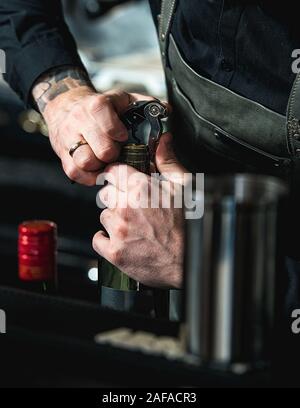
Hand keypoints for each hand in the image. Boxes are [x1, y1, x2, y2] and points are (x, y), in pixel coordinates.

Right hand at [32, 66, 154, 184]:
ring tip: (107, 162)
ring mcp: (69, 139)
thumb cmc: (100, 109)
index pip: (106, 121)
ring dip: (101, 166)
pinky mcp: (63, 156)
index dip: (117, 132)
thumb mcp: (122, 100)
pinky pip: (76, 172)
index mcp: (96, 105)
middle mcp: (79, 121)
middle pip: (101, 149)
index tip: (122, 136)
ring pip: (86, 162)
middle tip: (117, 152)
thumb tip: (166, 111)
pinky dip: (89, 176)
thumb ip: (145, 105)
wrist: (65, 108)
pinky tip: (97, 169)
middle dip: (114, 154)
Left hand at [93, 133, 186, 288]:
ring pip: (103, 215)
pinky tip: (124, 239)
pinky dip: (107, 239)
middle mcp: (126, 207)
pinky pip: (98, 239)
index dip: (118, 176)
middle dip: (116, 197)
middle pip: (105, 193)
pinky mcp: (114, 251)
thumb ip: (167, 161)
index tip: (122, 182)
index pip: (113, 171)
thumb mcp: (183, 186)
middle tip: (133, 207)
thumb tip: (163, 141)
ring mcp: (118, 230)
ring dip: (114, 218)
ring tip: (134, 225)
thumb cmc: (188, 225)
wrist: (189, 261)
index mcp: (141, 188)